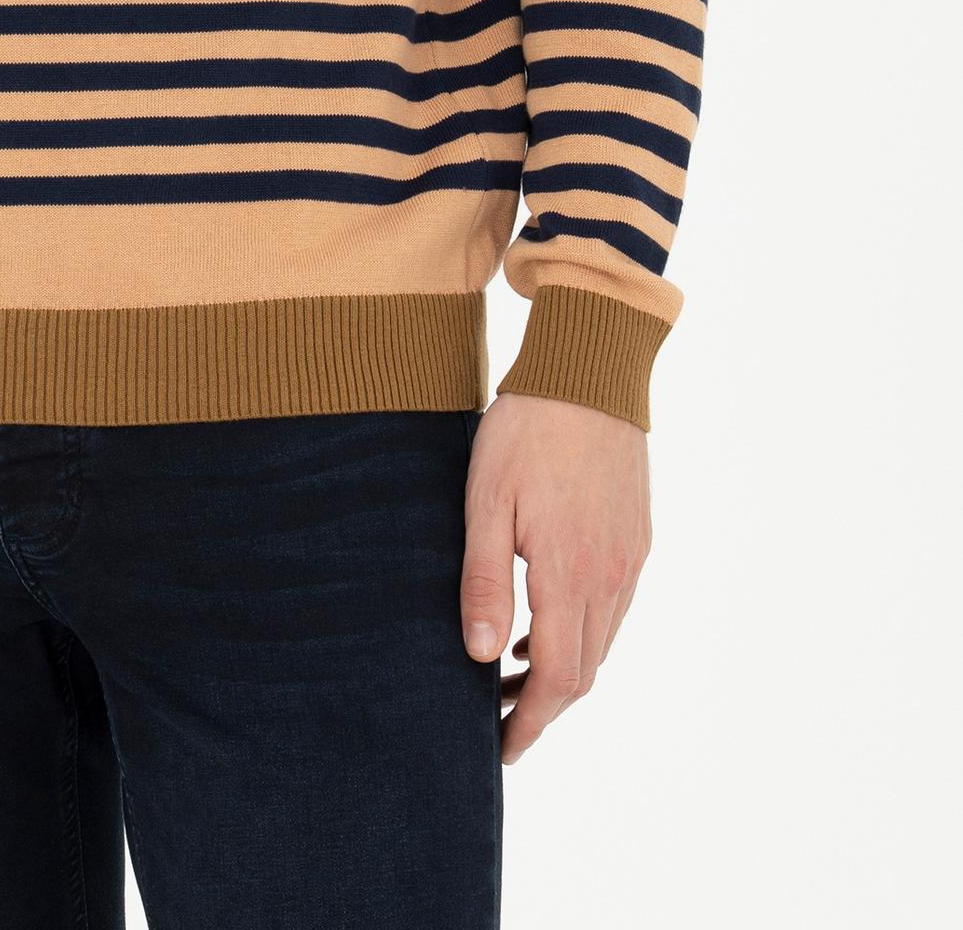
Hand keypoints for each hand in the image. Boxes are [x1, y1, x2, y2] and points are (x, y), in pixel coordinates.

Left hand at [460, 391, 651, 764]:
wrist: (589, 369)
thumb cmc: (527, 429)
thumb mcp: (486, 501)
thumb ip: (485, 581)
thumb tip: (480, 655)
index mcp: (570, 574)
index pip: (558, 680)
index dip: (529, 722)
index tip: (501, 748)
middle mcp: (611, 577)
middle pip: (584, 672)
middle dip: (542, 706)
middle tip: (497, 717)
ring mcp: (630, 557)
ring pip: (601, 642)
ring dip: (562, 669)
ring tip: (511, 671)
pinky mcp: (637, 536)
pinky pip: (614, 607)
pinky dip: (581, 631)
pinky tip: (545, 619)